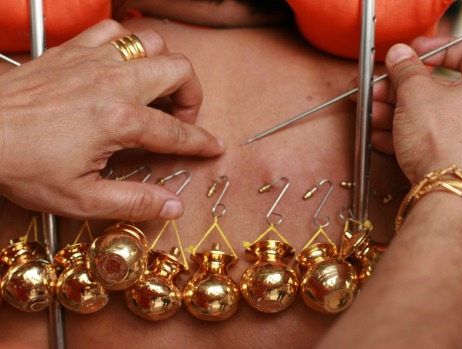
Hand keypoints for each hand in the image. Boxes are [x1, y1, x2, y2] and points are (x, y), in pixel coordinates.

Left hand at [0, 19, 223, 220]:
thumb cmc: (21, 164)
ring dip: (163, 66)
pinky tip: (121, 67)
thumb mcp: (81, 198)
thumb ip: (134, 202)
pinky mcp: (73, 51)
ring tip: (155, 91)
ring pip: (151, 43)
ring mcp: (93, 61)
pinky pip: (114, 31)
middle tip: (179, 119)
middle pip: (178, 71)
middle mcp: (114, 82)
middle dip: (191, 96)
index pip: (177, 132)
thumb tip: (174, 207)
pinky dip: (127, 46)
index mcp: (120, 120)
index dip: (201, 142)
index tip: (213, 146)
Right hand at [371, 36, 461, 190]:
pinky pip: (429, 137)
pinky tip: (379, 133)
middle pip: (439, 87)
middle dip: (401, 87)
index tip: (411, 52)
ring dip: (395, 111)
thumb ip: (405, 69)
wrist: (447, 192)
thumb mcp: (415, 94)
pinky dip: (404, 133)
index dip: (435, 48)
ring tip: (371, 111)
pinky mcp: (458, 157)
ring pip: (429, 114)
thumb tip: (399, 54)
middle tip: (378, 86)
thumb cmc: (444, 141)